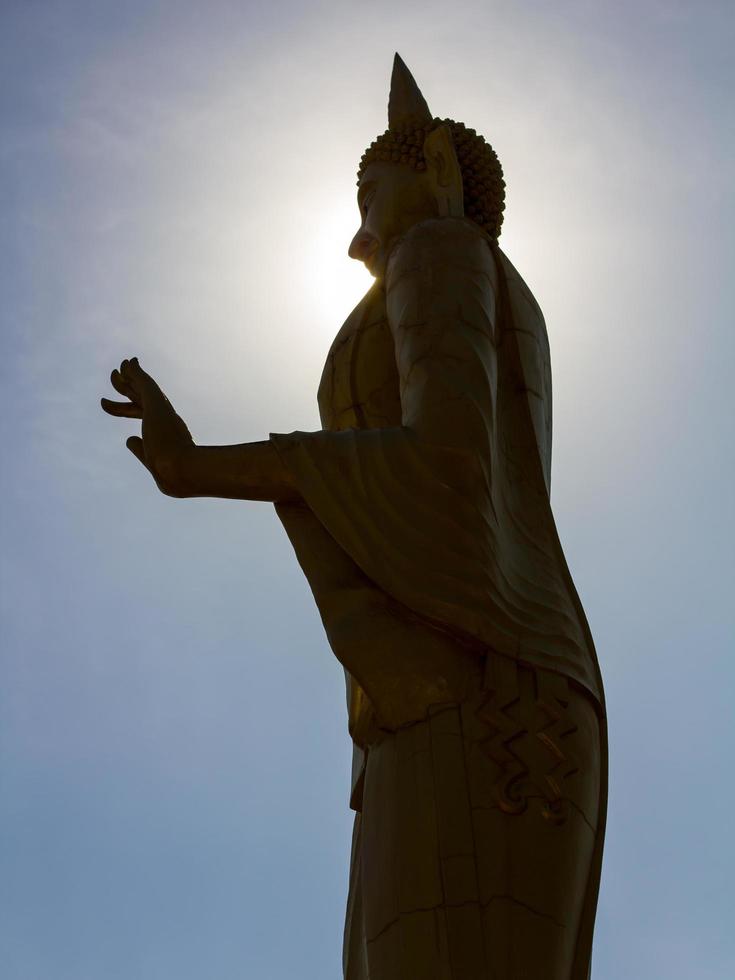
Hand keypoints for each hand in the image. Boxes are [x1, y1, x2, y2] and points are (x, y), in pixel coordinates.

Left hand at [101, 358, 194, 495]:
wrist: (181, 472)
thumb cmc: (171, 474)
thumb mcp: (151, 460)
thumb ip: (140, 449)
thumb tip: (129, 439)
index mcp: (164, 432)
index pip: (140, 414)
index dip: (123, 408)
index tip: (105, 404)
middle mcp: (165, 418)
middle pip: (140, 397)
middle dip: (126, 386)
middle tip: (114, 375)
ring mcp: (162, 410)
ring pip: (142, 387)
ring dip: (129, 374)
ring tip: (119, 365)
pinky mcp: (157, 404)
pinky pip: (144, 383)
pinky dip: (136, 372)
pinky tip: (127, 363)